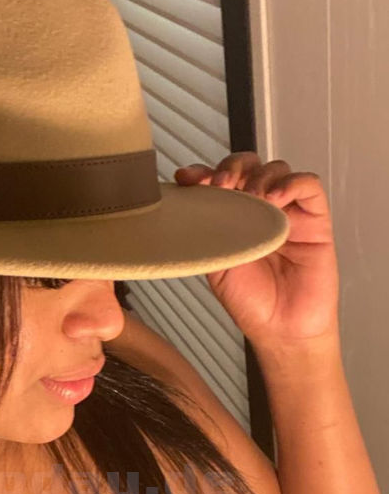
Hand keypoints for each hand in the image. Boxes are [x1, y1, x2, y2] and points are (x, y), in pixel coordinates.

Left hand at [174, 153, 339, 347]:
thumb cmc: (250, 301)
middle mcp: (260, 209)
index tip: (189, 180)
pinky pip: (308, 185)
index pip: (219, 180)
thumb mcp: (214, 264)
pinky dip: (291, 183)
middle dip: (232, 167)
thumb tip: (179, 205)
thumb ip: (203, 233)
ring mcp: (288, 211)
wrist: (281, 328)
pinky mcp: (315, 218)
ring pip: (276, 169)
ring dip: (259, 176)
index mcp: (232, 217)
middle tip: (222, 185)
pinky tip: (275, 199)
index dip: (204, 173)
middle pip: (248, 165)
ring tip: (251, 198)